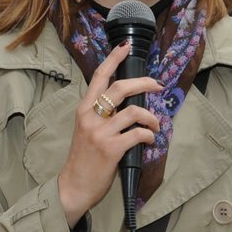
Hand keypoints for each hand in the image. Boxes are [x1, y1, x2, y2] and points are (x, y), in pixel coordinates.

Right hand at [56, 42, 161, 225]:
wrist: (74, 185)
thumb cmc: (83, 159)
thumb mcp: (86, 129)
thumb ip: (102, 115)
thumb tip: (127, 104)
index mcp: (84, 109)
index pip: (99, 76)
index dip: (113, 58)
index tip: (126, 46)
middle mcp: (91, 117)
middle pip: (120, 88)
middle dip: (144, 82)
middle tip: (157, 84)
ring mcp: (100, 132)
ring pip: (134, 111)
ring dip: (151, 117)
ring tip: (155, 125)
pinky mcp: (111, 149)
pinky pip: (138, 134)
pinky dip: (149, 135)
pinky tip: (149, 140)